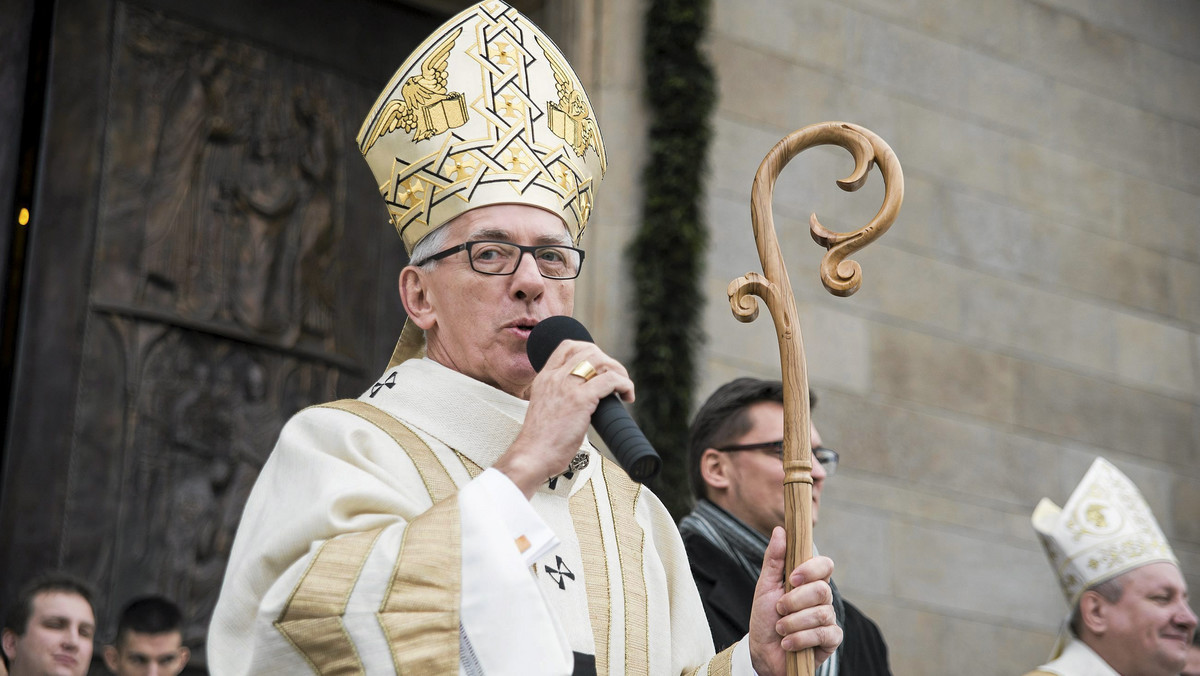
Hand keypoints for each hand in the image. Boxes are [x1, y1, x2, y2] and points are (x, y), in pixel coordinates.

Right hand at [493, 340, 633, 497]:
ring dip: (618, 370)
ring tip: (623, 388)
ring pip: (600, 360)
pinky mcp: (581, 400)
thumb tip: (581, 399)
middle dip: (607, 361)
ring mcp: (568, 386)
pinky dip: (624, 384)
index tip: (599, 367)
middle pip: (588, 350)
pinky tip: (627, 395)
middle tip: (615, 378)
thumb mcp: (544, 408)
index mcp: (545, 378)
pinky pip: (610, 380)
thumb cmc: (540, 441)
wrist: (532, 455)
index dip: (588, 350)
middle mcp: (555, 377)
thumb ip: (557, 397)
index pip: (567, 346)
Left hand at [748, 527, 841, 675]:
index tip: (792, 578)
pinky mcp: (831, 640)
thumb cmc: (765, 618)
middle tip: (779, 609)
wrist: (762, 652)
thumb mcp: (765, 587)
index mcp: (809, 582)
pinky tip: (788, 643)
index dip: (811, 569)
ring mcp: (828, 619)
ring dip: (793, 623)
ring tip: (780, 629)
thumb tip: (780, 530)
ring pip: (822, 613)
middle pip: (822, 590)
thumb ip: (774, 560)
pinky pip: (825, 634)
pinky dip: (801, 639)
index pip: (825, 565)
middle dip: (795, 601)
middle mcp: (822, 598)